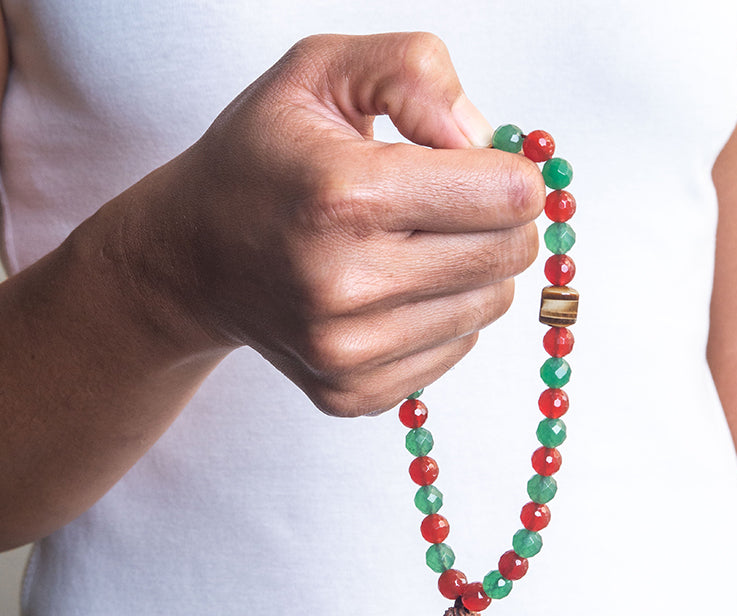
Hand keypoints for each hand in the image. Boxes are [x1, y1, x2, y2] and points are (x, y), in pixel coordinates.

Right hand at [125, 32, 544, 415]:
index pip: (507, 197)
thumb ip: (414, 73)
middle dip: (500, 221)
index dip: (512, 175)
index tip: (486, 168)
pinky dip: (442, 316)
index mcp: (344, 195)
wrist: (193, 256)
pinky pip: (455, 350)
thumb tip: (486, 141)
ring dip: (472, 270)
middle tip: (453, 204)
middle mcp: (345, 286)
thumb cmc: (262, 160)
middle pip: (507, 256)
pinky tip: (394, 291)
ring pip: (488, 307)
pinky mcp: (352, 392)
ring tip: (413, 245)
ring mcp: (347, 352)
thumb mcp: (322, 70)